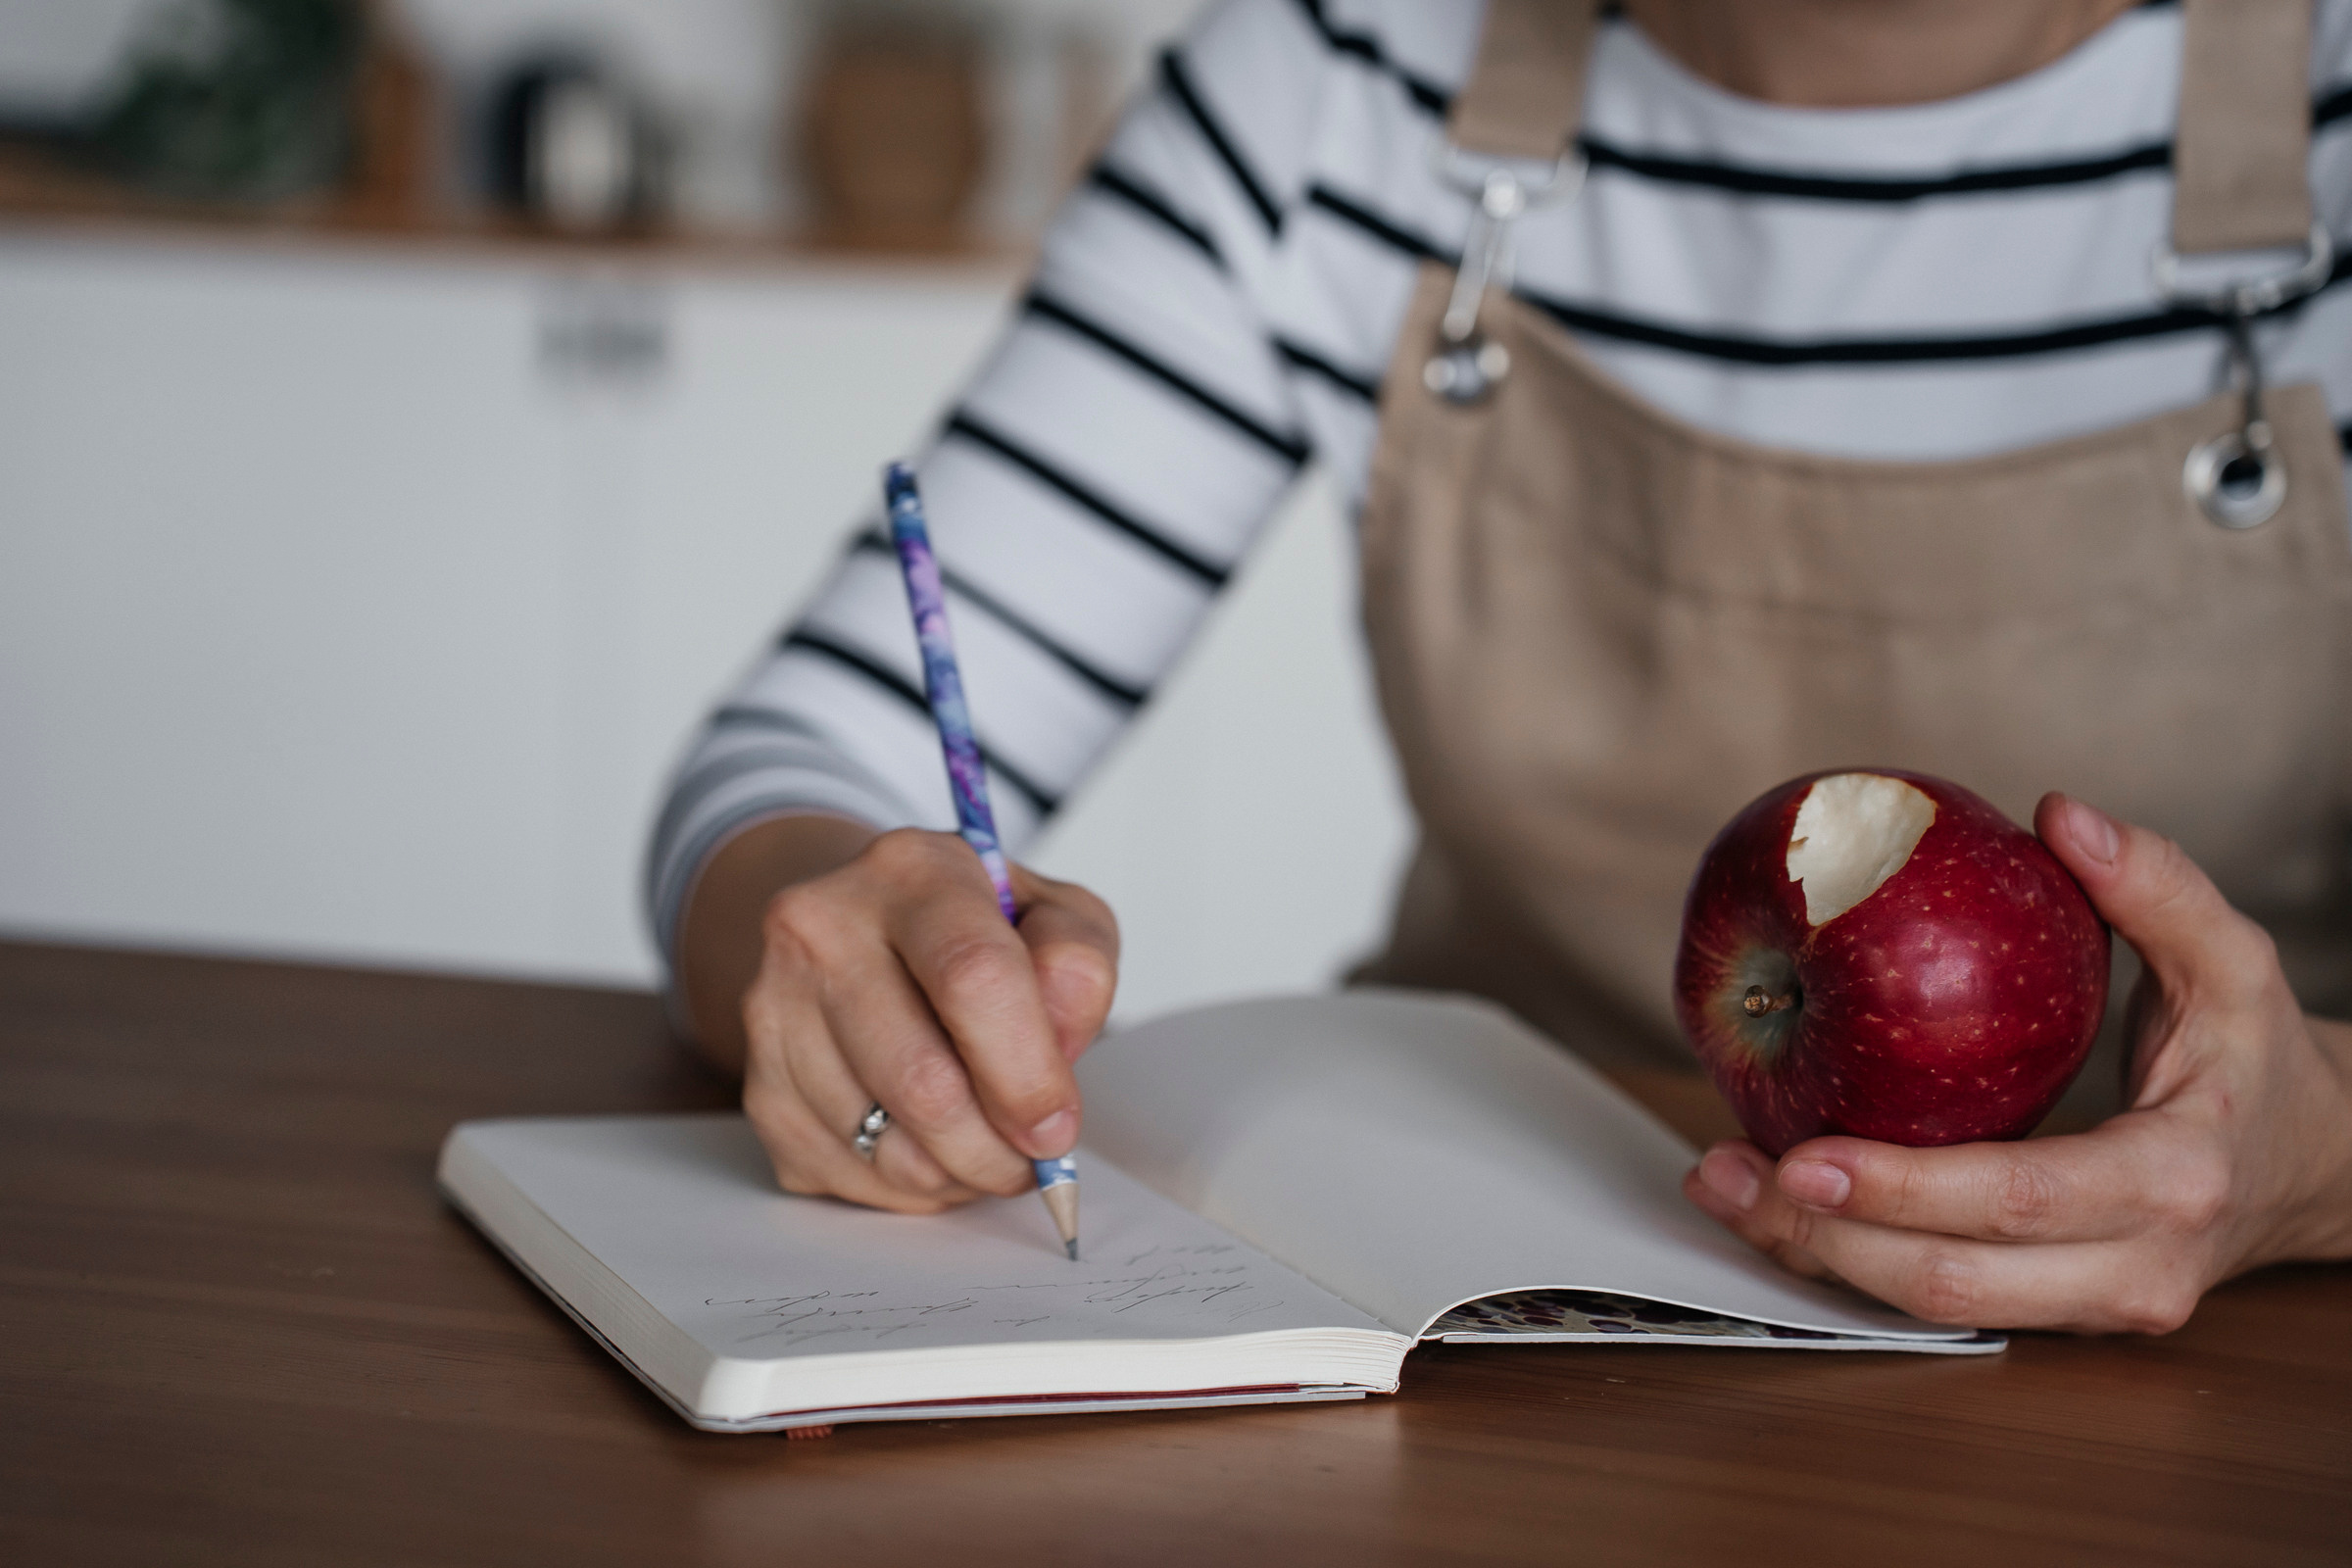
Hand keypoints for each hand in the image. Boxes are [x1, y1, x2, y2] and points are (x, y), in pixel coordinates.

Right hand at [683, 817, 1117, 1212]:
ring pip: (884, 1144)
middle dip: (996, 1147)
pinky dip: (908, 1187)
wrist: (858, 931)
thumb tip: (1056, 1049)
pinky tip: (931, 1147)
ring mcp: (775, 1008)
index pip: (974, 977)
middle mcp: (823, 928)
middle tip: (1032, 1157)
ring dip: (957, 1174)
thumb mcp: (1050, 914)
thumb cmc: (966, 931)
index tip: (1057, 1126)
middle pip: (923, 1081)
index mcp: (911, 871)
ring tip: (985, 1146)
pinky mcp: (759, 1084)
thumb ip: (1077, 965)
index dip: (1027, 1072)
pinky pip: (848, 1175)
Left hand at [1684, 793, 2351, 1332]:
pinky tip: (1773, 1198)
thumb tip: (2063, 815)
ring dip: (1814, 1252)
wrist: (2315, 1169)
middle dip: (1823, 1233)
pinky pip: (1938, 1295)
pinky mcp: (2052, 1314)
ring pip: (1932, 1305)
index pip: (2018, 1198)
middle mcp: (2132, 1268)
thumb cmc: (2258, 1060)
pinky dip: (1846, 1253)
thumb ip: (2158, 886)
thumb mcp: (2234, 964)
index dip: (1904, 1188)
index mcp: (2172, 1181)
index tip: (1805, 1152)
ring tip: (1722, 1182)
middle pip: (1953, 1280)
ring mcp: (2092, 1307)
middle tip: (1727, 1170)